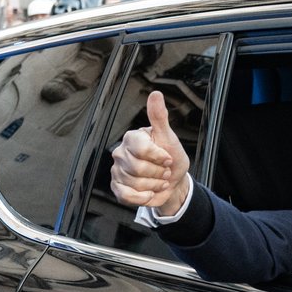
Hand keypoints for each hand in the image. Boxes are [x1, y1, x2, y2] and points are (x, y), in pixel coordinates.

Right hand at [110, 91, 189, 215]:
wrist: (173, 181)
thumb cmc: (170, 157)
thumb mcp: (168, 137)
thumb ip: (159, 117)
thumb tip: (155, 95)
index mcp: (132, 138)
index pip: (141, 148)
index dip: (159, 157)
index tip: (168, 158)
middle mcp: (122, 153)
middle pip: (138, 168)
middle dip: (158, 172)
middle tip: (164, 170)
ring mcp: (118, 171)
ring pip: (135, 183)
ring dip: (154, 185)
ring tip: (159, 179)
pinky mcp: (118, 187)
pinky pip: (126, 196)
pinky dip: (143, 197)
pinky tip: (150, 191)